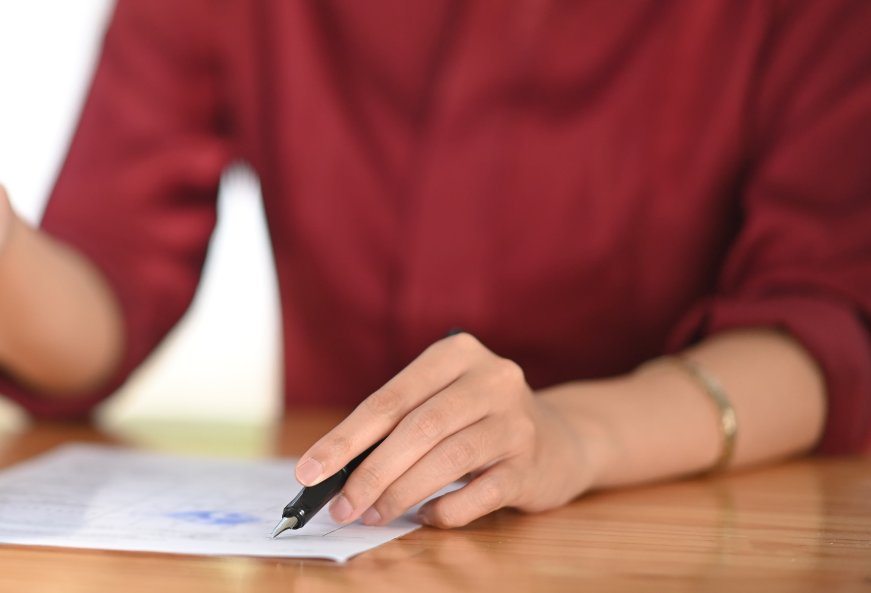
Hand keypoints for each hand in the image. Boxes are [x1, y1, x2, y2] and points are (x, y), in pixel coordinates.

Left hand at [294, 333, 605, 528]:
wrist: (562, 439)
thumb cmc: (477, 420)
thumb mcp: (441, 403)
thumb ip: (397, 425)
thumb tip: (334, 471)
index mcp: (456, 354)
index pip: (389, 399)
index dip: (344, 439)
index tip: (309, 471)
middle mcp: (491, 379)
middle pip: (417, 428)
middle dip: (370, 473)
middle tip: (340, 506)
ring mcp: (516, 421)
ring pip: (448, 458)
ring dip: (401, 493)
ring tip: (371, 514)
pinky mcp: (532, 464)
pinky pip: (481, 492)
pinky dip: (447, 509)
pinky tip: (425, 517)